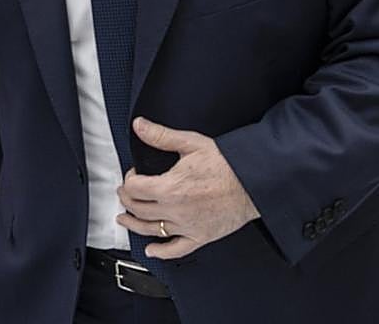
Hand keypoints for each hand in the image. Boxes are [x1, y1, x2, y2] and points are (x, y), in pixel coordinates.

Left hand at [116, 117, 259, 259]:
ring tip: (124, 219)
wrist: (254, 183)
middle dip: (127, 199)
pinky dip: (161, 252)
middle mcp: (175, 210)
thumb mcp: (191, 143)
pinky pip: (176, 249)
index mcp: (170, 187)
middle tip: (126, 192)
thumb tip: (139, 126)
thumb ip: (161, 136)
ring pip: (151, 230)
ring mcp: (187, 226)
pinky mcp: (201, 237)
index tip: (134, 173)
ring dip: (133, 224)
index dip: (129, 179)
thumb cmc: (227, 164)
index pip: (134, 188)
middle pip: (138, 209)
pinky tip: (152, 250)